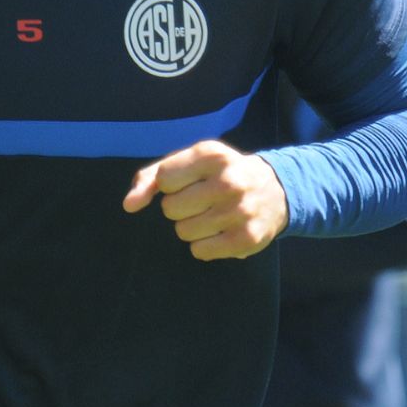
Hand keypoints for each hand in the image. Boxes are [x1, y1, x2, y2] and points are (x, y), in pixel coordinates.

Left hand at [123, 140, 287, 260]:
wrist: (277, 190)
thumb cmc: (222, 174)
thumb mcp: (191, 163)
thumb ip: (152, 177)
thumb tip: (129, 205)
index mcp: (212, 154)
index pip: (164, 179)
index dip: (171, 185)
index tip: (190, 182)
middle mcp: (229, 181)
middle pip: (171, 208)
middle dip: (180, 207)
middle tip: (203, 201)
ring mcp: (239, 211)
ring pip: (183, 232)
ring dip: (192, 227)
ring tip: (213, 215)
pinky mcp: (246, 238)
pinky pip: (199, 251)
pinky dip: (204, 245)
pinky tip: (220, 232)